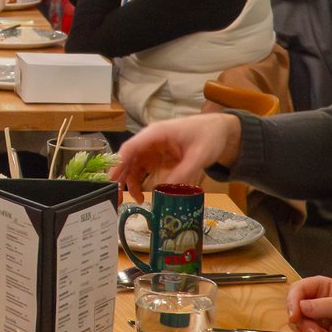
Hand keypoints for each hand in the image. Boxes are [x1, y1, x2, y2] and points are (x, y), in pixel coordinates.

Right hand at [111, 114, 241, 191]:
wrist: (220, 132)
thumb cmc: (209, 136)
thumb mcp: (199, 155)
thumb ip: (184, 172)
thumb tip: (166, 190)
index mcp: (157, 133)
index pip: (131, 147)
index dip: (119, 163)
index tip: (111, 179)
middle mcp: (150, 140)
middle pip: (129, 158)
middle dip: (121, 177)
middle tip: (117, 196)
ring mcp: (153, 148)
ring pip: (134, 166)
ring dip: (131, 182)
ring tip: (136, 199)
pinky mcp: (158, 157)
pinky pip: (144, 170)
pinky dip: (140, 182)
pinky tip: (142, 195)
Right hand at [285, 275, 331, 331]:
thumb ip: (327, 306)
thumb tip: (302, 306)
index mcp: (322, 288)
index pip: (298, 289)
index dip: (292, 301)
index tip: (295, 316)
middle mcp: (313, 303)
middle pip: (293, 310)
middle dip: (304, 325)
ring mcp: (310, 321)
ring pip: (295, 328)